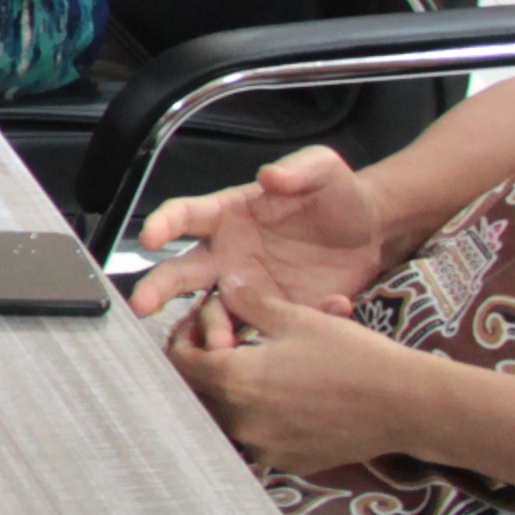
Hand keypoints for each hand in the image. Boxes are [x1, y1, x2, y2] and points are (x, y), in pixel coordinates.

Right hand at [125, 145, 397, 331]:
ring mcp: (248, 289)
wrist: (372, 231)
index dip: (164, 225)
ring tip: (221, 345)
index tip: (151, 240)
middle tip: (142, 306)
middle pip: (181, 273)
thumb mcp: (323, 169)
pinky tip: (321, 314)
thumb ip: (299, 169)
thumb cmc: (337, 194)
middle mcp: (228, 255)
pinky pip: (266, 328)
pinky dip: (281, 331)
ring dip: (211, 327)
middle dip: (158, 289)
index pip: (185, 216)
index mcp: (228, 215)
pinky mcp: (276, 313)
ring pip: (213, 312)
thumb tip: (269, 175)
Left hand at [159, 291, 443, 478]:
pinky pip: (257, 437)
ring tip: (258, 363)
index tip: (200, 323)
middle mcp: (240, 421)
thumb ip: (251, 304)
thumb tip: (226, 286)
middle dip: (207, 362)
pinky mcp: (287, 462)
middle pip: (199, 390)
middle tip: (228, 339)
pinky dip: (260, 414)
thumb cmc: (353, 357)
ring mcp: (263, 447)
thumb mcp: (298, 319)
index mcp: (234, 381)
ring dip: (233, 389)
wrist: (406, 404)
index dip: (185, 337)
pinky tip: (284, 393)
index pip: (181, 362)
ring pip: (227, 415)